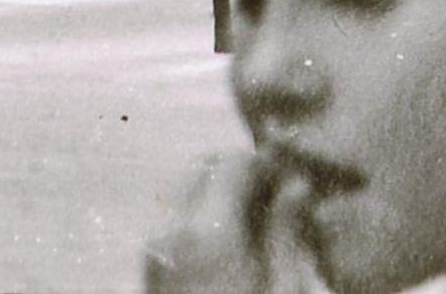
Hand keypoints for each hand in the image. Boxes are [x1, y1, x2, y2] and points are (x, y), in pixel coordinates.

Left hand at [144, 152, 323, 293]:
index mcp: (207, 233)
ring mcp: (153, 252)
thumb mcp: (284, 290)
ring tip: (255, 216)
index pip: (235, 165)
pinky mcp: (149, 270)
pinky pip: (172, 219)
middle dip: (236, 169)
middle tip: (274, 190)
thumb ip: (287, 232)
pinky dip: (199, 213)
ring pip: (181, 190)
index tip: (295, 176)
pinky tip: (231, 240)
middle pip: (200, 167)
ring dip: (215, 189)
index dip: (269, 164)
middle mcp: (170, 232)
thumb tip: (297, 187)